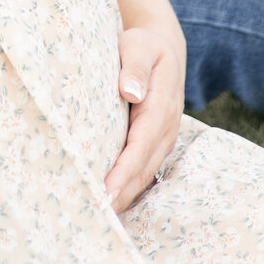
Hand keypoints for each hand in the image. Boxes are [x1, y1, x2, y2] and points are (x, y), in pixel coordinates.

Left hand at [104, 24, 184, 213]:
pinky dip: (128, 188)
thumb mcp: (139, 47)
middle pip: (143, 168)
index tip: (106, 191)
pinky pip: (143, 170)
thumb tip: (131, 92)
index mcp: (161, 107)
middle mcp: (165, 129)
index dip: (124, 171)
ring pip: (145, 174)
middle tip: (97, 215)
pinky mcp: (155, 143)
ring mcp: (163, 139)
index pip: (140, 145)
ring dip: (125, 196)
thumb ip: (135, 67)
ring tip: (100, 217)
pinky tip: (111, 202)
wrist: (163, 49)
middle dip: (122, 193)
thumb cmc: (145, 47)